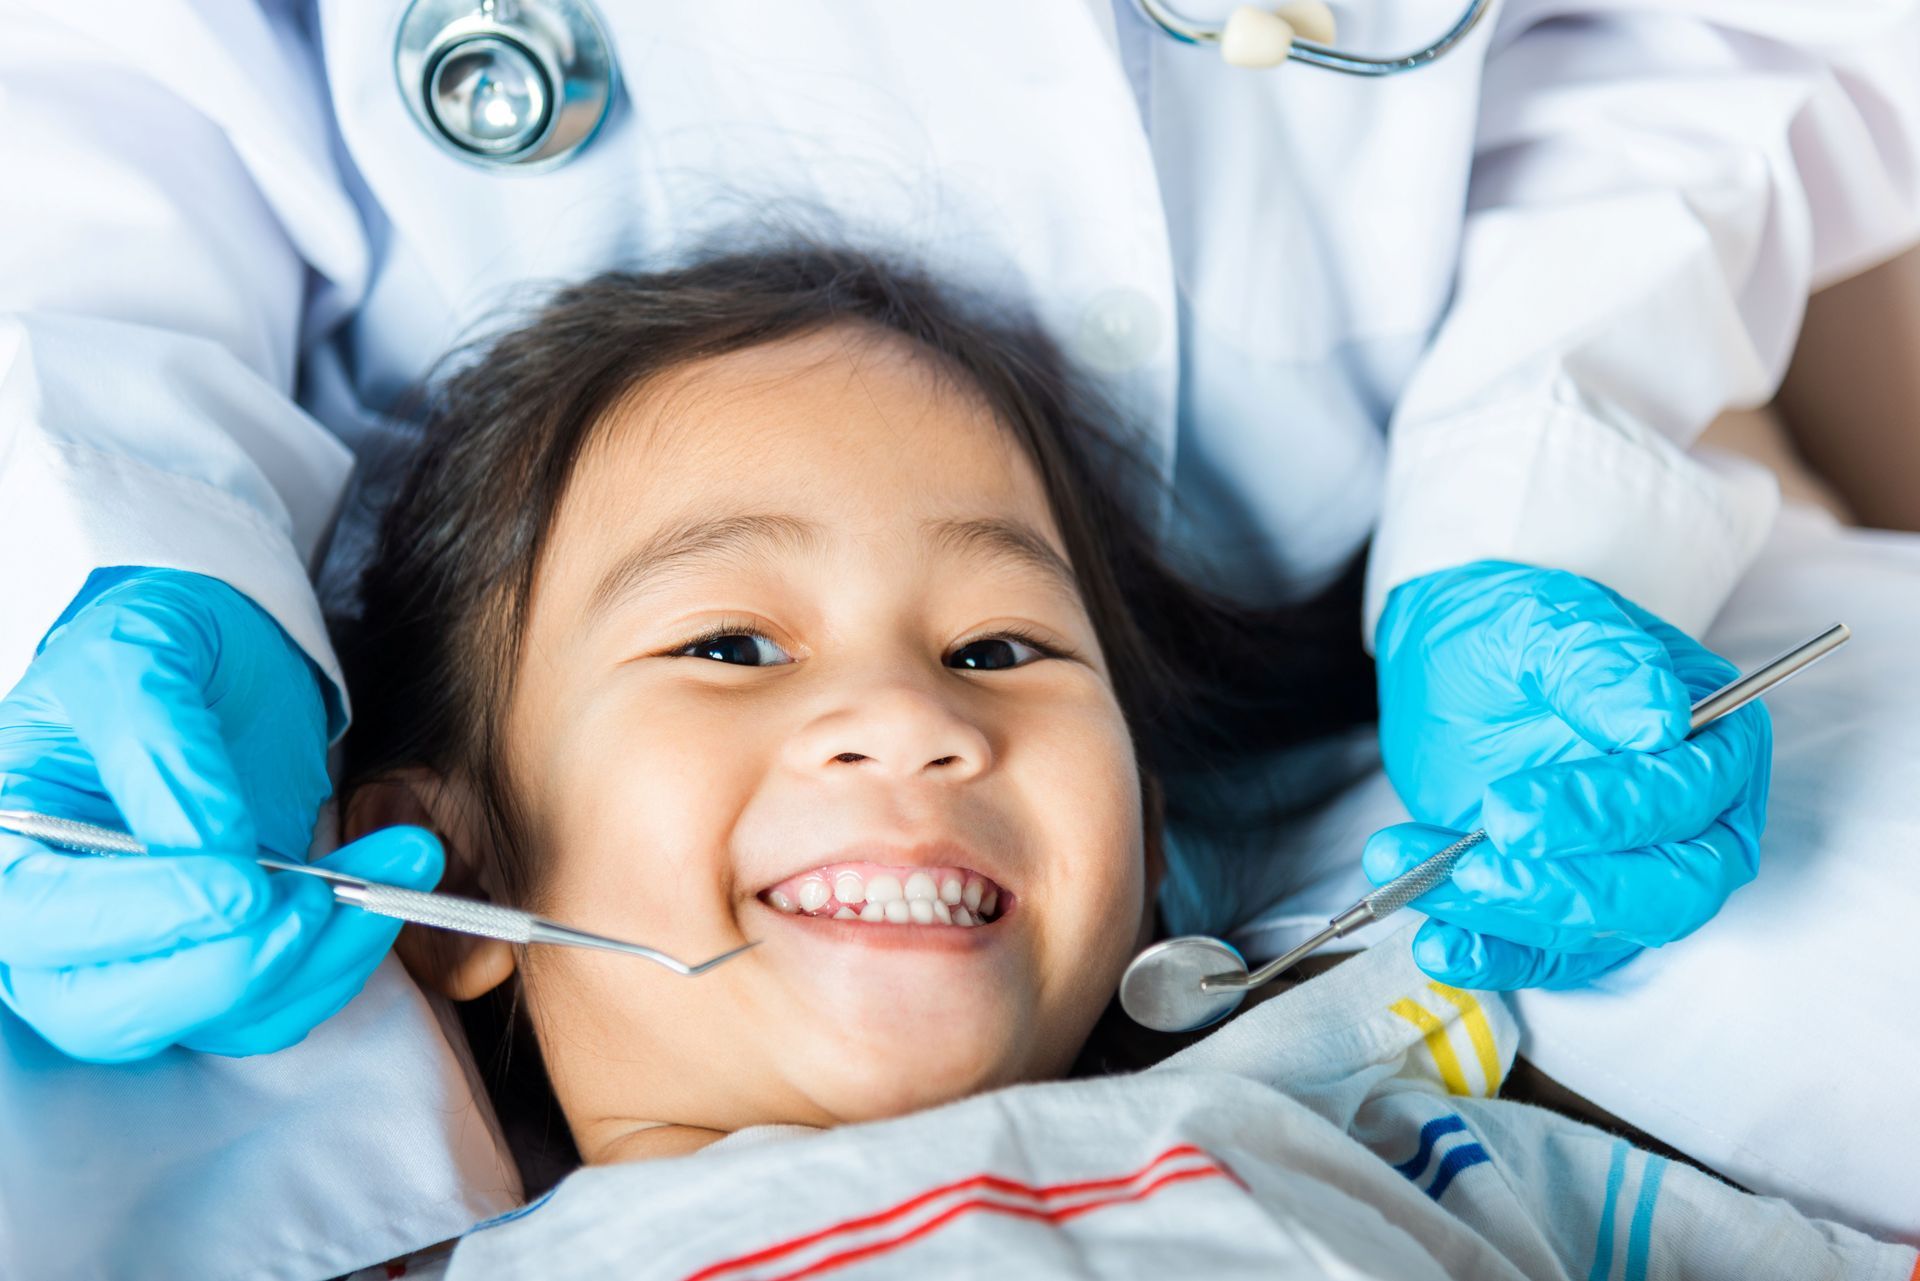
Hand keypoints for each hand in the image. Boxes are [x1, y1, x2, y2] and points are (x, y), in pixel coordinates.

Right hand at [0, 569, 436, 1059]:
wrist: (226, 652)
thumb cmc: (157, 644)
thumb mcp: (139, 659)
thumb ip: (160, 750)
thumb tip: (210, 849)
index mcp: (9, 848)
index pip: (43, 923)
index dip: (143, 918)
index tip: (243, 886)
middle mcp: (58, 923)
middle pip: (113, 1011)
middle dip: (232, 968)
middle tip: (319, 900)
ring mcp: (143, 950)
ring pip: (215, 1016)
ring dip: (321, 956)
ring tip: (403, 863)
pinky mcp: (222, 954)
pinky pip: (278, 1001)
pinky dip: (346, 955)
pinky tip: (394, 881)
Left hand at [1367, 562, 1771, 988]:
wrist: (1458, 658)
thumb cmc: (1518, 630)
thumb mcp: (1545, 621)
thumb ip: (1599, 663)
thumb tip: (1660, 719)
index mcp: (1715, 740)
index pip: (1682, 797)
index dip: (1603, 812)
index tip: (1506, 807)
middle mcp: (1696, 822)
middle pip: (1667, 888)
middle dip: (1566, 886)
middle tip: (1471, 863)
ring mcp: (1637, 873)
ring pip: (1601, 929)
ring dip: (1503, 915)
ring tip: (1411, 877)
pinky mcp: (1575, 910)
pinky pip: (1549, 957)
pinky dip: (1492, 958)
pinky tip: (1435, 943)